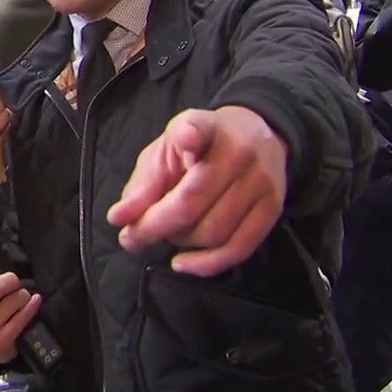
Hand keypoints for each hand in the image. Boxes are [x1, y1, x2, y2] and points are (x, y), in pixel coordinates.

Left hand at [107, 106, 287, 276]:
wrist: (257, 136)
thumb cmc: (198, 146)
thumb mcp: (165, 152)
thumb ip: (142, 185)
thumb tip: (118, 219)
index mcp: (206, 127)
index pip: (200, 127)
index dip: (190, 134)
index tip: (186, 137)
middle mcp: (239, 152)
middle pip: (191, 204)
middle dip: (154, 227)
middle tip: (135, 234)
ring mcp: (260, 182)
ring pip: (213, 232)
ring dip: (180, 243)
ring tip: (168, 234)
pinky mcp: (273, 209)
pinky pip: (238, 249)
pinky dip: (206, 265)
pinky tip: (183, 263)